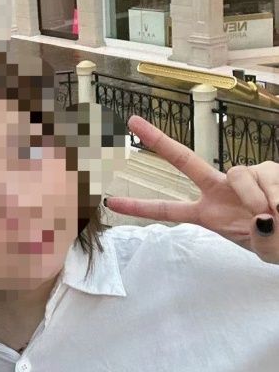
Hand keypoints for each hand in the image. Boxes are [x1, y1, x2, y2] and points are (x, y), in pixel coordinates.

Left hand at [104, 115, 278, 264]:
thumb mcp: (265, 249)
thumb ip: (261, 238)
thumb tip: (263, 217)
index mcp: (209, 213)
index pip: (168, 210)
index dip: (139, 207)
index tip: (110, 202)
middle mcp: (221, 189)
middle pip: (186, 160)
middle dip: (159, 141)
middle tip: (133, 121)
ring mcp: (245, 175)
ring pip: (240, 173)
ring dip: (256, 198)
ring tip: (274, 216)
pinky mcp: (269, 167)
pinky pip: (267, 174)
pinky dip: (276, 193)